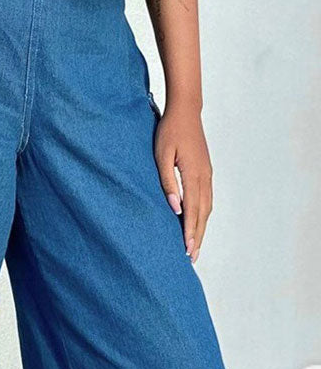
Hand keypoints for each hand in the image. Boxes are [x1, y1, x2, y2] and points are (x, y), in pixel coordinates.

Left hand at [154, 102, 212, 262]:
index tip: (187, 250)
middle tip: (192, 258)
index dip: (190, 232)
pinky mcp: (206, 172)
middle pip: (203, 214)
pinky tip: (197, 224)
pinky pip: (206, 199)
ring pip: (207, 208)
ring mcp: (207, 174)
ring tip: (195, 246)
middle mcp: (204, 177)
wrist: (186, 110)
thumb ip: (167, 182)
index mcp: (194, 174)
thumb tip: (175, 207)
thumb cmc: (169, 131)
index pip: (192, 211)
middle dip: (198, 237)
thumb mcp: (162, 155)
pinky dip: (203, 215)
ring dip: (201, 228)